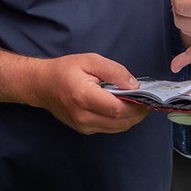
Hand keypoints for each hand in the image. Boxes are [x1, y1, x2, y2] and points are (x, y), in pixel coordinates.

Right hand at [31, 53, 150, 134]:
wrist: (42, 85)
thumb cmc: (65, 70)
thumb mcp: (90, 60)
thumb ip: (114, 71)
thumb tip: (135, 85)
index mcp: (84, 96)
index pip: (118, 109)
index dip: (137, 105)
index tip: (148, 97)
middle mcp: (83, 116)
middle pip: (120, 122)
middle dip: (138, 113)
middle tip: (147, 101)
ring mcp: (83, 126)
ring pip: (117, 128)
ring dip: (131, 118)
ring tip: (138, 103)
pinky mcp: (84, 130)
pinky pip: (109, 128)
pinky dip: (120, 120)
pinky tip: (123, 108)